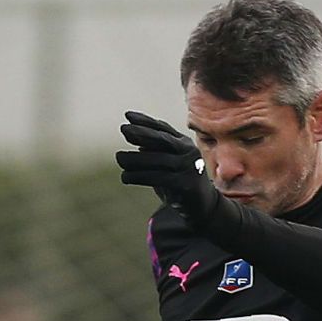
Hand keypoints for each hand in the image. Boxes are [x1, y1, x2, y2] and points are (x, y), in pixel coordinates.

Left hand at [116, 111, 221, 225]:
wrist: (202, 206)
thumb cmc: (179, 181)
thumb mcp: (168, 164)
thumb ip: (156, 152)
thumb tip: (138, 142)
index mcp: (184, 143)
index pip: (163, 129)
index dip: (145, 121)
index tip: (127, 115)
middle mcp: (188, 152)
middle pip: (163, 139)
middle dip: (142, 132)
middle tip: (123, 129)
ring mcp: (188, 168)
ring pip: (157, 160)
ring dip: (135, 159)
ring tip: (119, 157)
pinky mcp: (184, 185)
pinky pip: (157, 177)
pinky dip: (138, 176)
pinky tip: (125, 176)